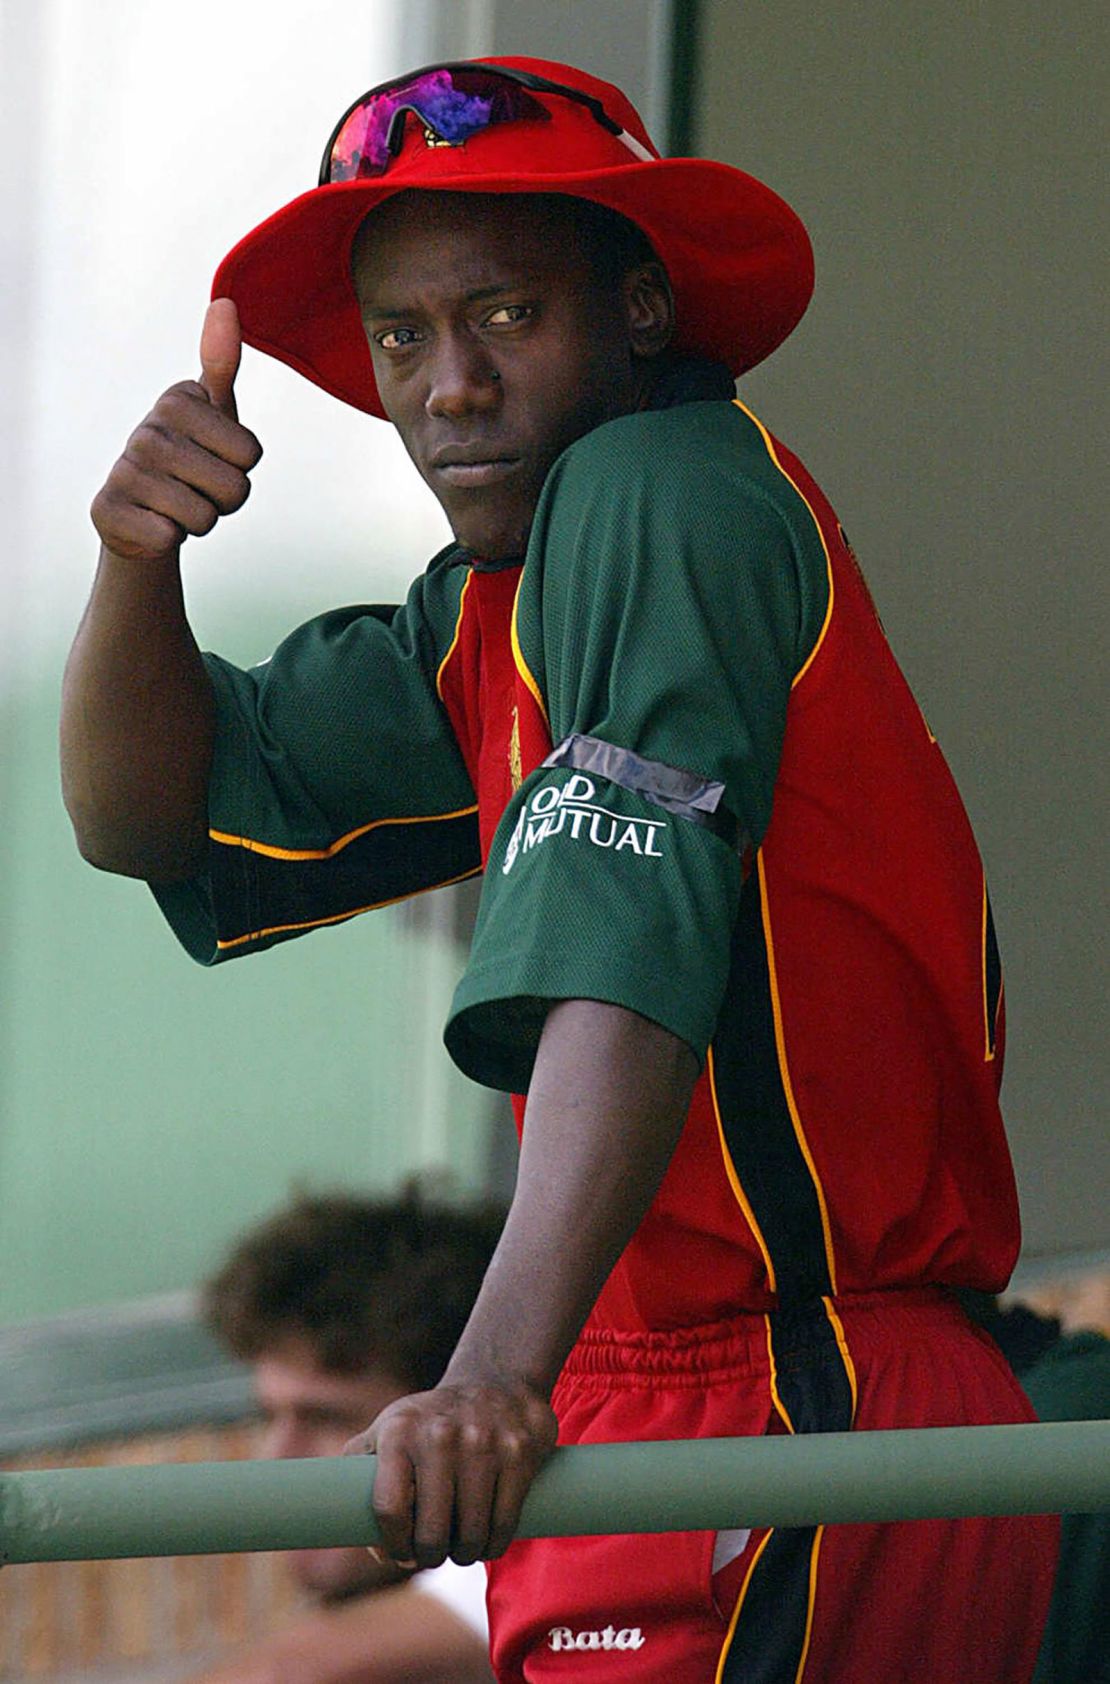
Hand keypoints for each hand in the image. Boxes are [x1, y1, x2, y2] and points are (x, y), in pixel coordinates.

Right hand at [90, 298, 261, 562]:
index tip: (215, 457)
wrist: (140, 511)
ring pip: (205, 518)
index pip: (251, 454)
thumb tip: (226, 302)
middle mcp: (146, 431)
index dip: (241, 467)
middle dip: (226, 501)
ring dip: (200, 521)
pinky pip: (168, 538)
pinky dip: (169, 539)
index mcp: (177, 402)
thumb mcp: (213, 411)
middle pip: (235, 490)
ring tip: (177, 505)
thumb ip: (222, 363)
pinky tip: (153, 523)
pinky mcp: (107, 510)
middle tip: (199, 488)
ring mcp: (124, 470)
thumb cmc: (189, 455)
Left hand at [346, 1380, 557, 1568]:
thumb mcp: (387, 1429)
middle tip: (434, 1554)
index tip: (401, 1555)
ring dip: (466, 1554)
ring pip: (472, 1533)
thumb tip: (341, 1520)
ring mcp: (483, 1443)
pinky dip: (495, 1544)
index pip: (388, 1510)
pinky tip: (488, 1541)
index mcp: (398, 1431)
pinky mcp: (519, 1452)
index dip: (393, 1547)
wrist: (494, 1381)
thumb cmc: (429, 1421)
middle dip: (431, 1556)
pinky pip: (505, 1522)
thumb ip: (356, 1466)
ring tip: (462, 1549)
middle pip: (432, 1531)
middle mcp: (440, 1435)